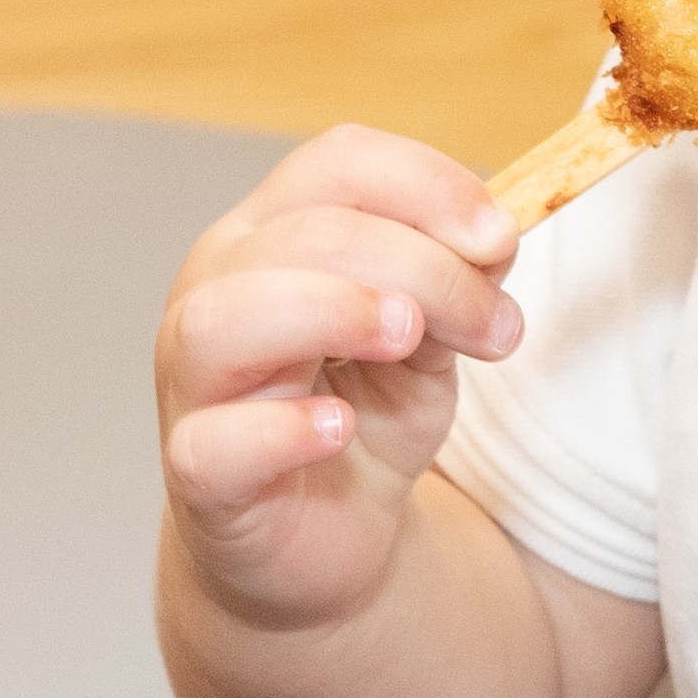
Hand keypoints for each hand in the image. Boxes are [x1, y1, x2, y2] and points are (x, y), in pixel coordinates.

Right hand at [157, 125, 523, 638]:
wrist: (328, 534)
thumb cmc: (365, 414)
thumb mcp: (432, 337)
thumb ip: (455, 283)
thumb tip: (492, 241)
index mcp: (273, 235)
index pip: (337, 163)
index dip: (427, 184)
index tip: (503, 237)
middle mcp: (217, 289)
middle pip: (306, 234)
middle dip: (423, 267)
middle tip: (493, 327)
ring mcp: (194, 381)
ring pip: (228, 318)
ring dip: (334, 312)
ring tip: (407, 340)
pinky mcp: (198, 471)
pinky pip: (215, 441)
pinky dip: (282, 429)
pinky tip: (339, 429)